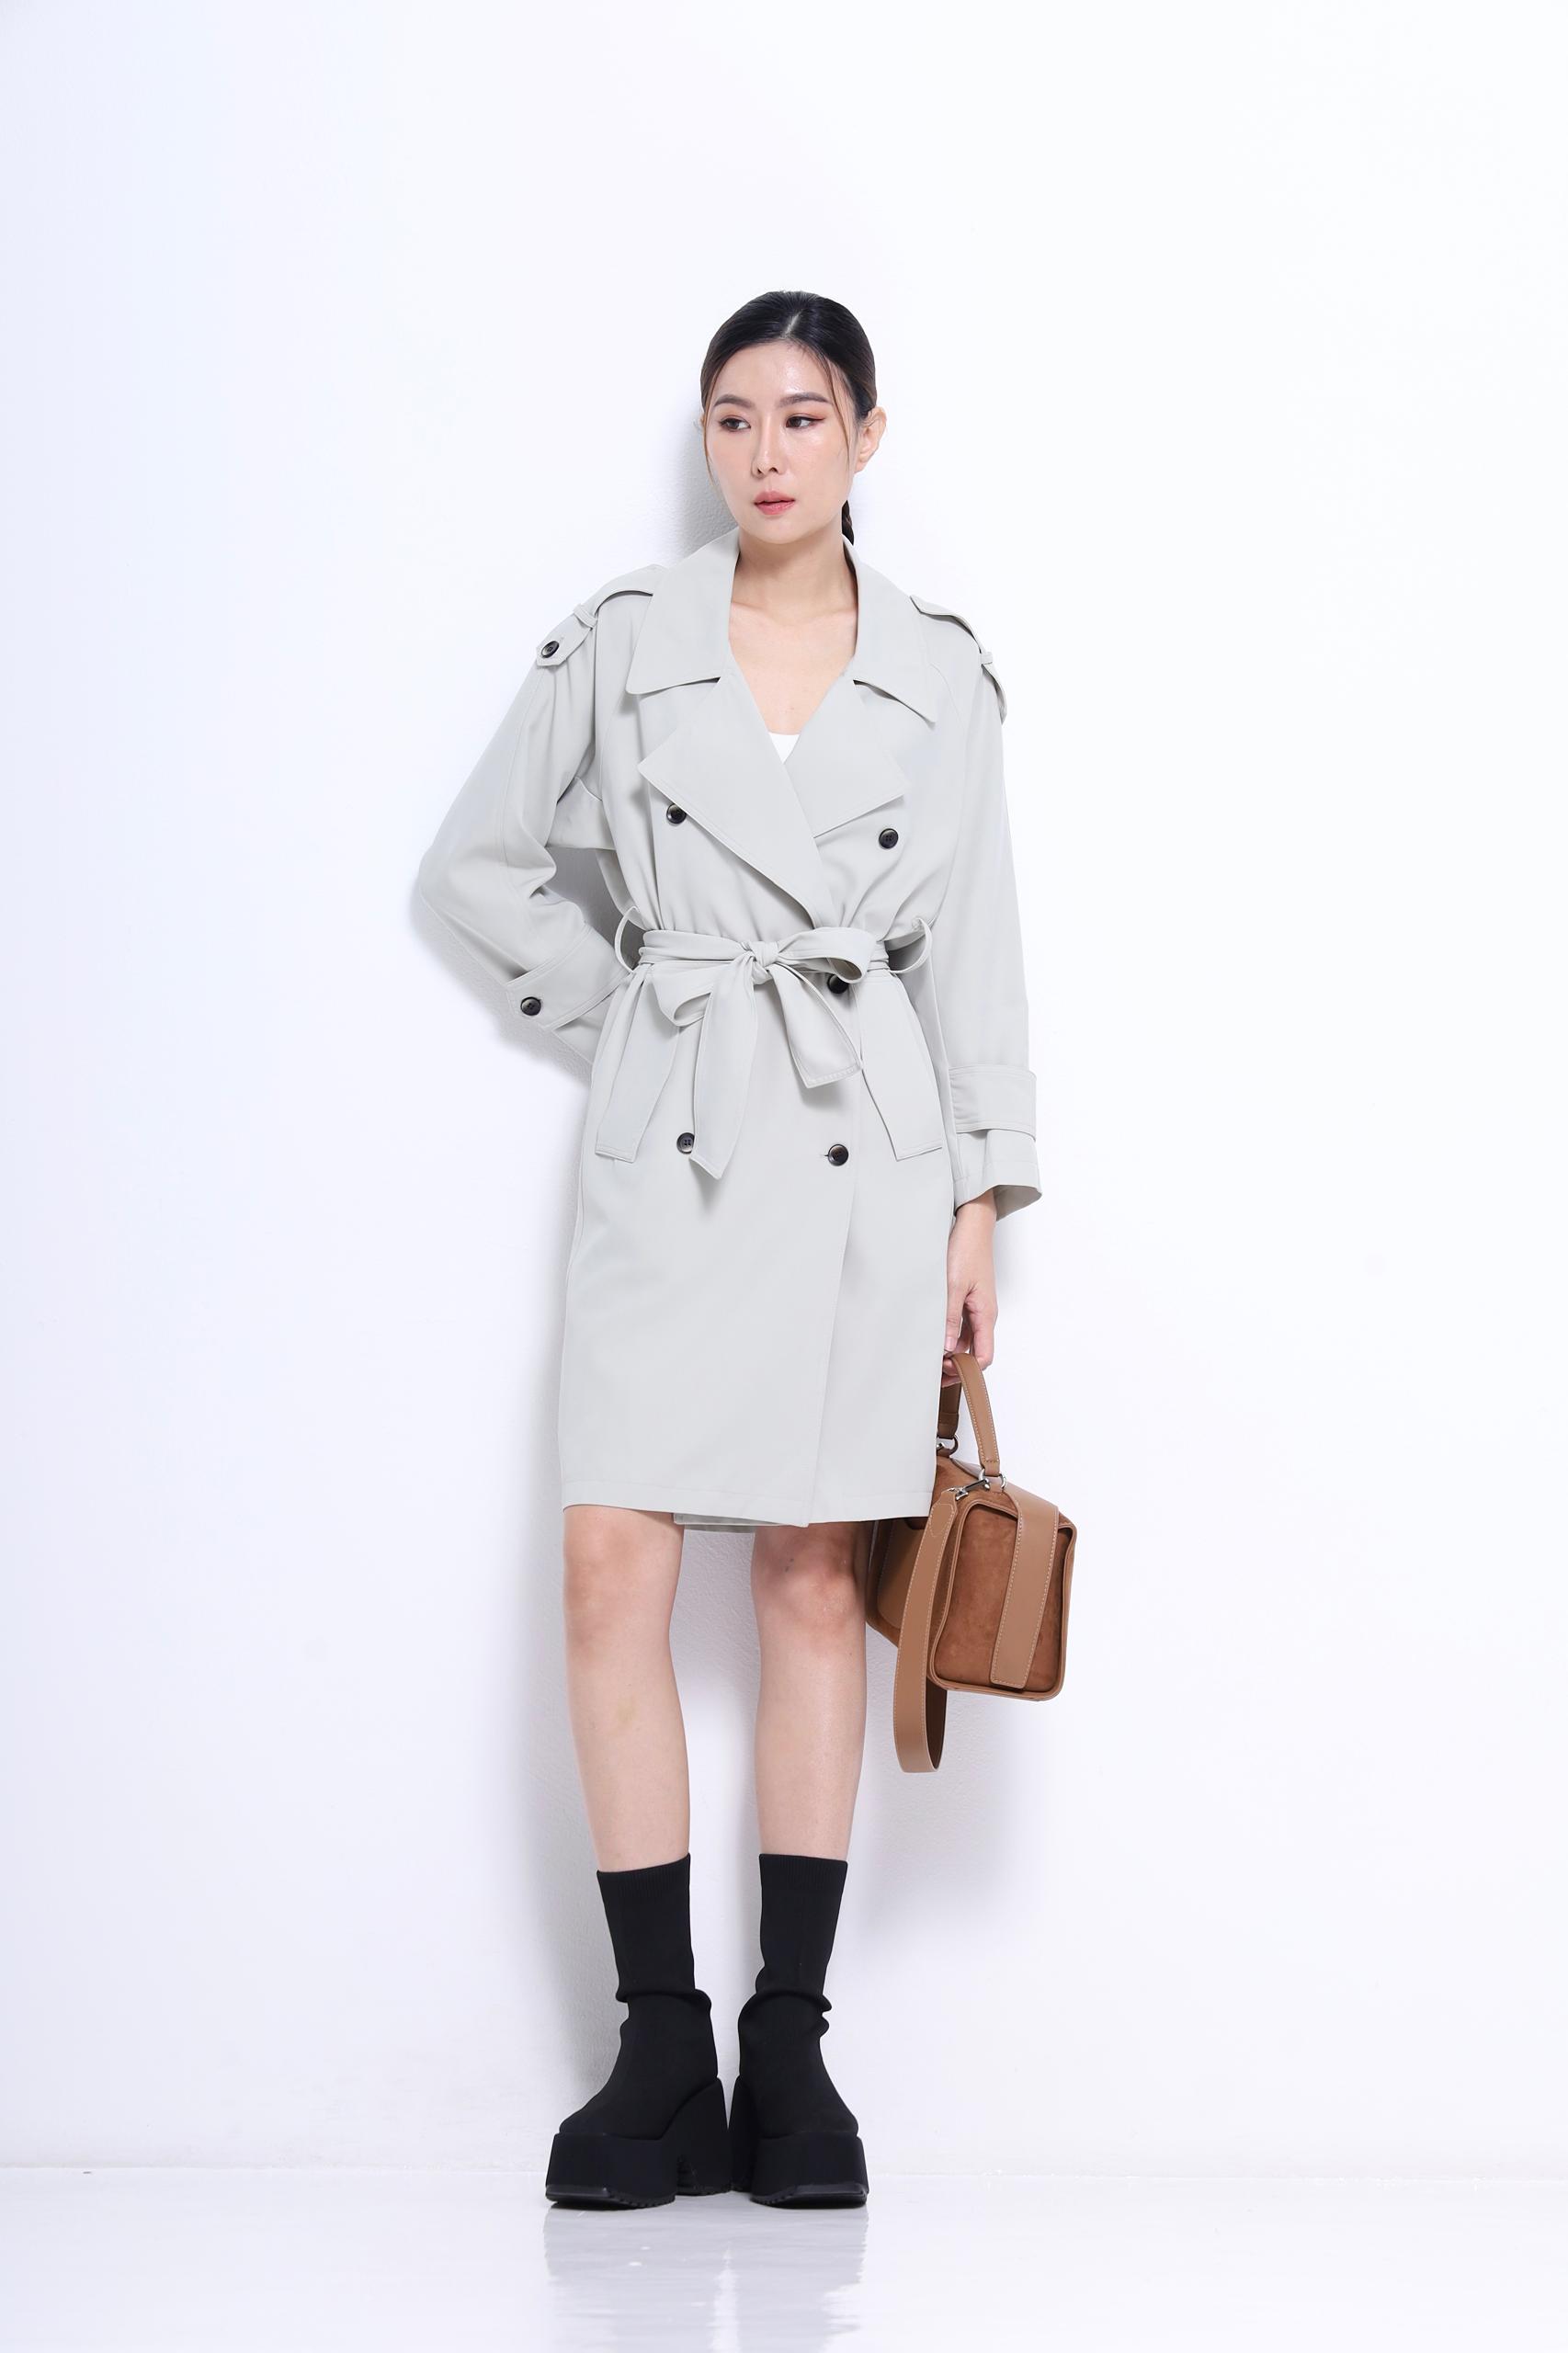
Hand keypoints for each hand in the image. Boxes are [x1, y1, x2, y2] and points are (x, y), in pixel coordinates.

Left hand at [943, 1195, 997, 1382]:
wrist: (972, 1225)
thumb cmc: (967, 1250)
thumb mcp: (953, 1285)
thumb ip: (950, 1317)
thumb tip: (947, 1347)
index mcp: (985, 1314)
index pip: (984, 1357)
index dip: (966, 1370)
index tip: (944, 1369)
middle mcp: (983, 1314)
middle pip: (974, 1352)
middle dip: (956, 1366)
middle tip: (932, 1370)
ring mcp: (976, 1308)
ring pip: (966, 1340)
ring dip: (951, 1351)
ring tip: (929, 1356)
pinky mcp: (968, 1299)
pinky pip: (961, 1325)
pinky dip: (949, 1335)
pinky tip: (933, 1335)